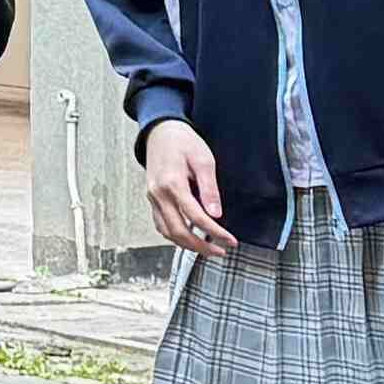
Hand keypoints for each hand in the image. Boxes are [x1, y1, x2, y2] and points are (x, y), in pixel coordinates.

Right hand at [140, 118, 233, 258]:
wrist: (160, 132)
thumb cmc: (183, 142)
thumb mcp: (203, 160)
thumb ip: (209, 189)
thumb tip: (216, 214)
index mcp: (172, 184)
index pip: (196, 217)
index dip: (215, 232)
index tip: (231, 241)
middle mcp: (158, 194)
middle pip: (178, 231)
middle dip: (200, 246)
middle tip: (220, 252)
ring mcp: (152, 198)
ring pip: (166, 231)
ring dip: (186, 244)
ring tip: (207, 249)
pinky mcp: (152, 198)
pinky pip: (161, 223)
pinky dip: (175, 234)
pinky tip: (190, 236)